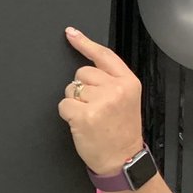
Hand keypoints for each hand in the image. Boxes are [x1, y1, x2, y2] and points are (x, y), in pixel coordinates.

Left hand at [58, 27, 145, 174]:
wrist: (123, 159)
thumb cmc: (121, 131)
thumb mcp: (126, 100)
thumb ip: (111, 81)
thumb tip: (88, 67)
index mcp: (128, 82)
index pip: (104, 55)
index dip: (85, 43)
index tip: (70, 33)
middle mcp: (115, 89)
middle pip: (81, 73)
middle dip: (82, 88)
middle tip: (96, 108)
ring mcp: (100, 101)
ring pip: (71, 88)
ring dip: (75, 102)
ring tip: (91, 117)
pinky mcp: (84, 114)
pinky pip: (63, 104)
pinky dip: (68, 114)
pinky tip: (82, 124)